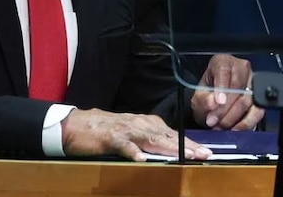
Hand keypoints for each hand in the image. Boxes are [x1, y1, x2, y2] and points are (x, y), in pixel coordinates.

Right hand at [61, 108, 212, 161]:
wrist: (76, 125)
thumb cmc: (105, 130)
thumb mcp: (131, 133)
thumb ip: (148, 140)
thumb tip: (169, 150)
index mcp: (145, 123)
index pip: (172, 134)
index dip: (190, 142)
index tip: (206, 151)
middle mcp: (139, 124)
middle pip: (167, 136)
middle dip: (187, 145)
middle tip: (204, 154)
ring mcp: (125, 130)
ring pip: (151, 138)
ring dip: (169, 147)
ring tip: (185, 156)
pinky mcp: (110, 137)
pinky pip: (124, 145)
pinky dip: (133, 151)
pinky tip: (142, 159)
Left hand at [191, 54, 264, 129]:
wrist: (214, 106)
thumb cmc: (208, 97)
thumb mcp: (198, 97)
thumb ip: (203, 100)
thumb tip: (213, 102)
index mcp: (223, 62)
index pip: (224, 70)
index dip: (221, 87)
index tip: (218, 102)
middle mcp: (241, 69)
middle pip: (238, 87)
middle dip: (225, 108)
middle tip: (214, 121)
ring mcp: (253, 83)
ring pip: (249, 100)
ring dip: (235, 118)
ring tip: (222, 127)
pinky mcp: (260, 99)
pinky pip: (258, 112)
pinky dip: (246, 123)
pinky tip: (235, 129)